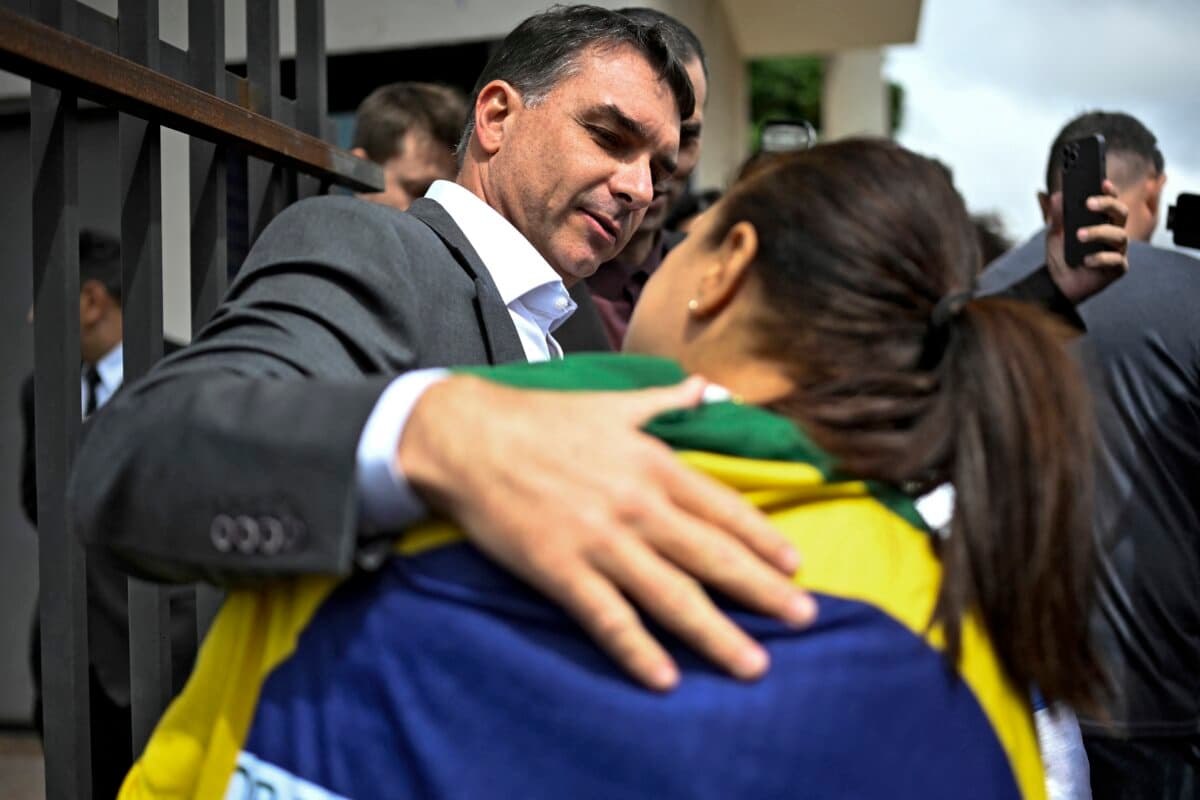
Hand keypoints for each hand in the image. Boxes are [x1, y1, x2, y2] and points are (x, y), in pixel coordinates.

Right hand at [398, 374, 814, 690]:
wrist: (467, 437)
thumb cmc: (540, 418)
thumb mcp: (611, 402)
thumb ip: (664, 399)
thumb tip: (706, 388)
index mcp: (652, 463)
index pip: (722, 507)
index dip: (763, 539)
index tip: (796, 565)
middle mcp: (636, 505)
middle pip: (712, 556)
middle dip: (762, 591)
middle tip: (804, 619)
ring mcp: (600, 541)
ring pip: (671, 595)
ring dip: (716, 633)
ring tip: (753, 664)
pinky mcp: (560, 570)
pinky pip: (608, 619)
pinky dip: (638, 650)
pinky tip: (665, 678)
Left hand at [1045, 179, 1128, 303]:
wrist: (1057, 282)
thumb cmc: (1062, 254)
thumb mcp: (1055, 233)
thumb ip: (1057, 215)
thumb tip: (1057, 196)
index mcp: (1102, 220)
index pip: (1111, 201)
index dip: (1110, 191)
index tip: (1102, 183)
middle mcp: (1113, 232)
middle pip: (1121, 213)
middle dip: (1107, 205)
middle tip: (1088, 204)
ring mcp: (1117, 250)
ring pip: (1119, 235)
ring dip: (1099, 232)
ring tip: (1079, 235)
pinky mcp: (1117, 268)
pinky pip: (1115, 260)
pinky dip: (1101, 258)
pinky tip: (1086, 260)